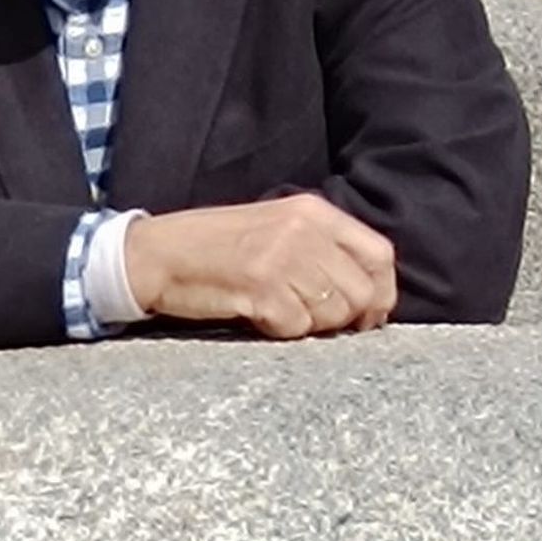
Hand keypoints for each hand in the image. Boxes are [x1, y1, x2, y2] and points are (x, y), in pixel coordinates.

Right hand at [123, 194, 396, 337]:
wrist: (159, 253)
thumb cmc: (217, 245)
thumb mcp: (277, 227)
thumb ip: (323, 247)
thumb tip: (371, 293)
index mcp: (312, 210)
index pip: (379, 255)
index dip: (382, 292)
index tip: (369, 315)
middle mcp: (303, 229)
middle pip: (362, 292)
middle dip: (345, 318)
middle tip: (312, 320)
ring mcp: (283, 258)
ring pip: (333, 314)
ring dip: (309, 324)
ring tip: (276, 309)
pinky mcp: (261, 288)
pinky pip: (296, 327)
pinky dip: (279, 330)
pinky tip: (255, 313)